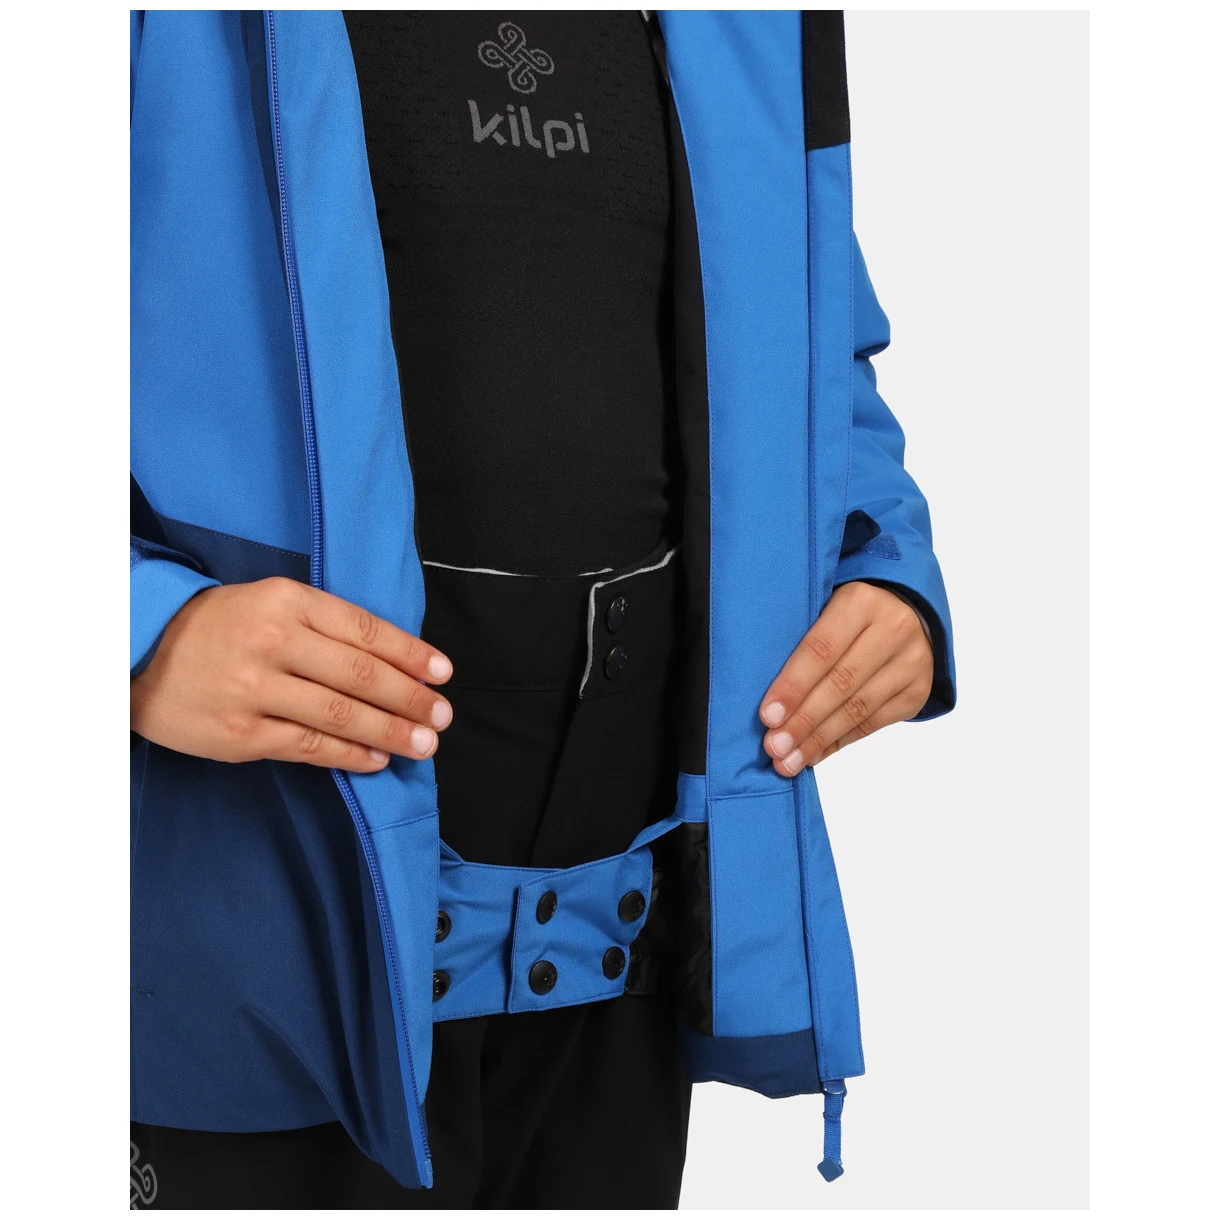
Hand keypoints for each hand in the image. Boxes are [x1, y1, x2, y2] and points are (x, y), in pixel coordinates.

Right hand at [131, 577, 452, 772]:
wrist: (136, 650)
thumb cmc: (218, 626)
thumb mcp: (270, 603)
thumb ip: (325, 626)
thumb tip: (393, 660)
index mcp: (288, 601)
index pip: (366, 630)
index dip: (411, 654)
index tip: (443, 673)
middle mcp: (274, 641)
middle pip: (362, 675)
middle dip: (411, 699)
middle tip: (442, 716)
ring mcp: (255, 689)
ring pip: (340, 714)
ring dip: (390, 732)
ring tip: (423, 744)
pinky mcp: (239, 733)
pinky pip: (308, 747)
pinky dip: (349, 755)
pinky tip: (376, 760)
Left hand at [757, 581, 932, 775]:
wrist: (905, 614)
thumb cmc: (846, 615)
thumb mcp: (824, 608)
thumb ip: (800, 642)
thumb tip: (768, 703)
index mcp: (860, 602)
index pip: (821, 650)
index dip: (792, 686)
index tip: (767, 717)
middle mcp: (893, 629)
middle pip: (840, 684)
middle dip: (803, 721)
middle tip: (774, 747)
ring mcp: (910, 662)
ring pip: (857, 709)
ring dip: (818, 739)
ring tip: (789, 761)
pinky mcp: (917, 690)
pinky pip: (873, 724)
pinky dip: (839, 742)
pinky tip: (814, 753)